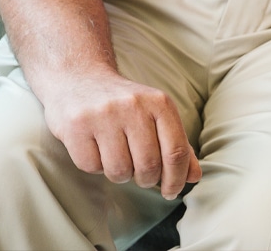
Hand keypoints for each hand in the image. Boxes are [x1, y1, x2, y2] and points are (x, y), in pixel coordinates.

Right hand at [41, 70, 200, 198]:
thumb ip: (176, 144)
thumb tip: (194, 176)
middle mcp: (133, 105)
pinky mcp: (76, 126)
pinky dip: (95, 165)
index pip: (176, 151)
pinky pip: (91, 166)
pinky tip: (95, 147)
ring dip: (119, 174)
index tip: (171, 192)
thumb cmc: (125, 105)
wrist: (80, 78)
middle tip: (140, 174)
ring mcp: (104, 114)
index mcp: (159, 102)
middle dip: (146, 179)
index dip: (176, 179)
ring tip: (117, 155)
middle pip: (149, 166)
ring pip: (119, 171)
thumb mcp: (156, 114)